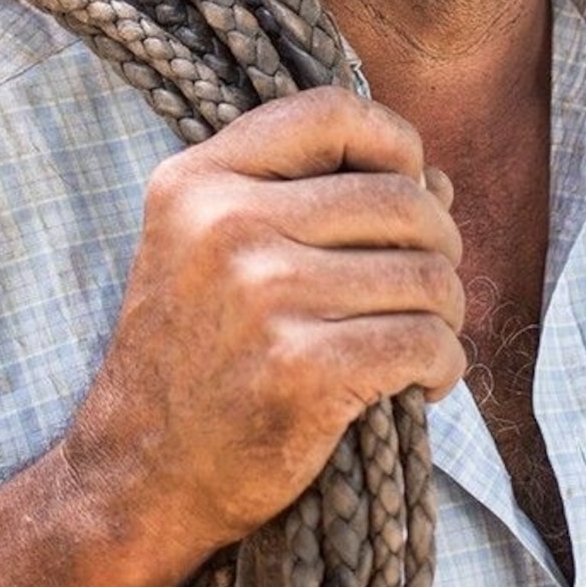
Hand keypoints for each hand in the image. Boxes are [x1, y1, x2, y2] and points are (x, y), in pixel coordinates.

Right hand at [59, 85, 465, 576]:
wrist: (140, 475)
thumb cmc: (194, 358)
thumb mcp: (209, 248)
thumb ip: (307, 197)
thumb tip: (437, 179)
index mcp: (199, 180)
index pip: (331, 111)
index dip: (394, 140)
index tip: (409, 183)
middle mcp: (227, 224)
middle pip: (400, 198)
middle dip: (439, 244)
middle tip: (427, 288)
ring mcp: (264, 295)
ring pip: (426, 275)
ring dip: (446, 313)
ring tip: (422, 341)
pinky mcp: (301, 369)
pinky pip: (426, 343)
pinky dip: (444, 366)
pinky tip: (422, 383)